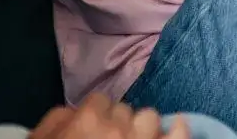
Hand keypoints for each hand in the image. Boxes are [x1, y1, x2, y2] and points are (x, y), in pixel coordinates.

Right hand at [30, 94, 189, 138]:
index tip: (92, 131)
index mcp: (88, 121)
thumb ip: (57, 120)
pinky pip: (179, 137)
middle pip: (124, 111)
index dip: (96, 117)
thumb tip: (75, 111)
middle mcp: (119, 129)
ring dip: (141, 129)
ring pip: (149, 118)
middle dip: (117, 125)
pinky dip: (178, 131)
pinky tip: (175, 127)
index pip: (100, 102)